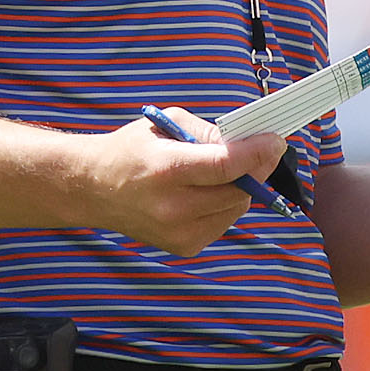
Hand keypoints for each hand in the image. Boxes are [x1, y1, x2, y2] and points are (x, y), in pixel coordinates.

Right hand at [86, 109, 288, 256]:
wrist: (92, 189)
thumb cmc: (131, 150)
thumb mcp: (167, 123)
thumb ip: (210, 132)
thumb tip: (251, 141)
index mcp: (166, 169)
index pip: (225, 165)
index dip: (258, 153)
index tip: (277, 141)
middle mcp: (172, 206)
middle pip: (239, 189)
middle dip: (255, 168)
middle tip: (258, 150)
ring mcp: (178, 232)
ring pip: (237, 207)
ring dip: (240, 187)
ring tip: (216, 173)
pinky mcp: (184, 246)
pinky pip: (224, 222)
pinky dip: (224, 205)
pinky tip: (202, 194)